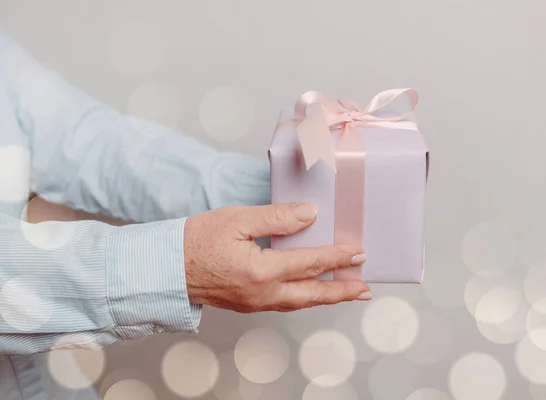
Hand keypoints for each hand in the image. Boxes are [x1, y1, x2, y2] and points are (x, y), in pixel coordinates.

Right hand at [183, 202, 370, 312]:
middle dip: (342, 289)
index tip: (358, 252)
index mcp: (261, 271)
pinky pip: (285, 304)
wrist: (167, 268)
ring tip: (347, 293)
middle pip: (312, 293)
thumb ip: (276, 218)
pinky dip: (305, 298)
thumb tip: (308, 214)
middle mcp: (262, 293)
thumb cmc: (196, 240)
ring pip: (300, 302)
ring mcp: (255, 303)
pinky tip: (311, 292)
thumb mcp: (237, 219)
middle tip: (365, 287)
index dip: (337, 256)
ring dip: (326, 297)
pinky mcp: (248, 305)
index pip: (310, 262)